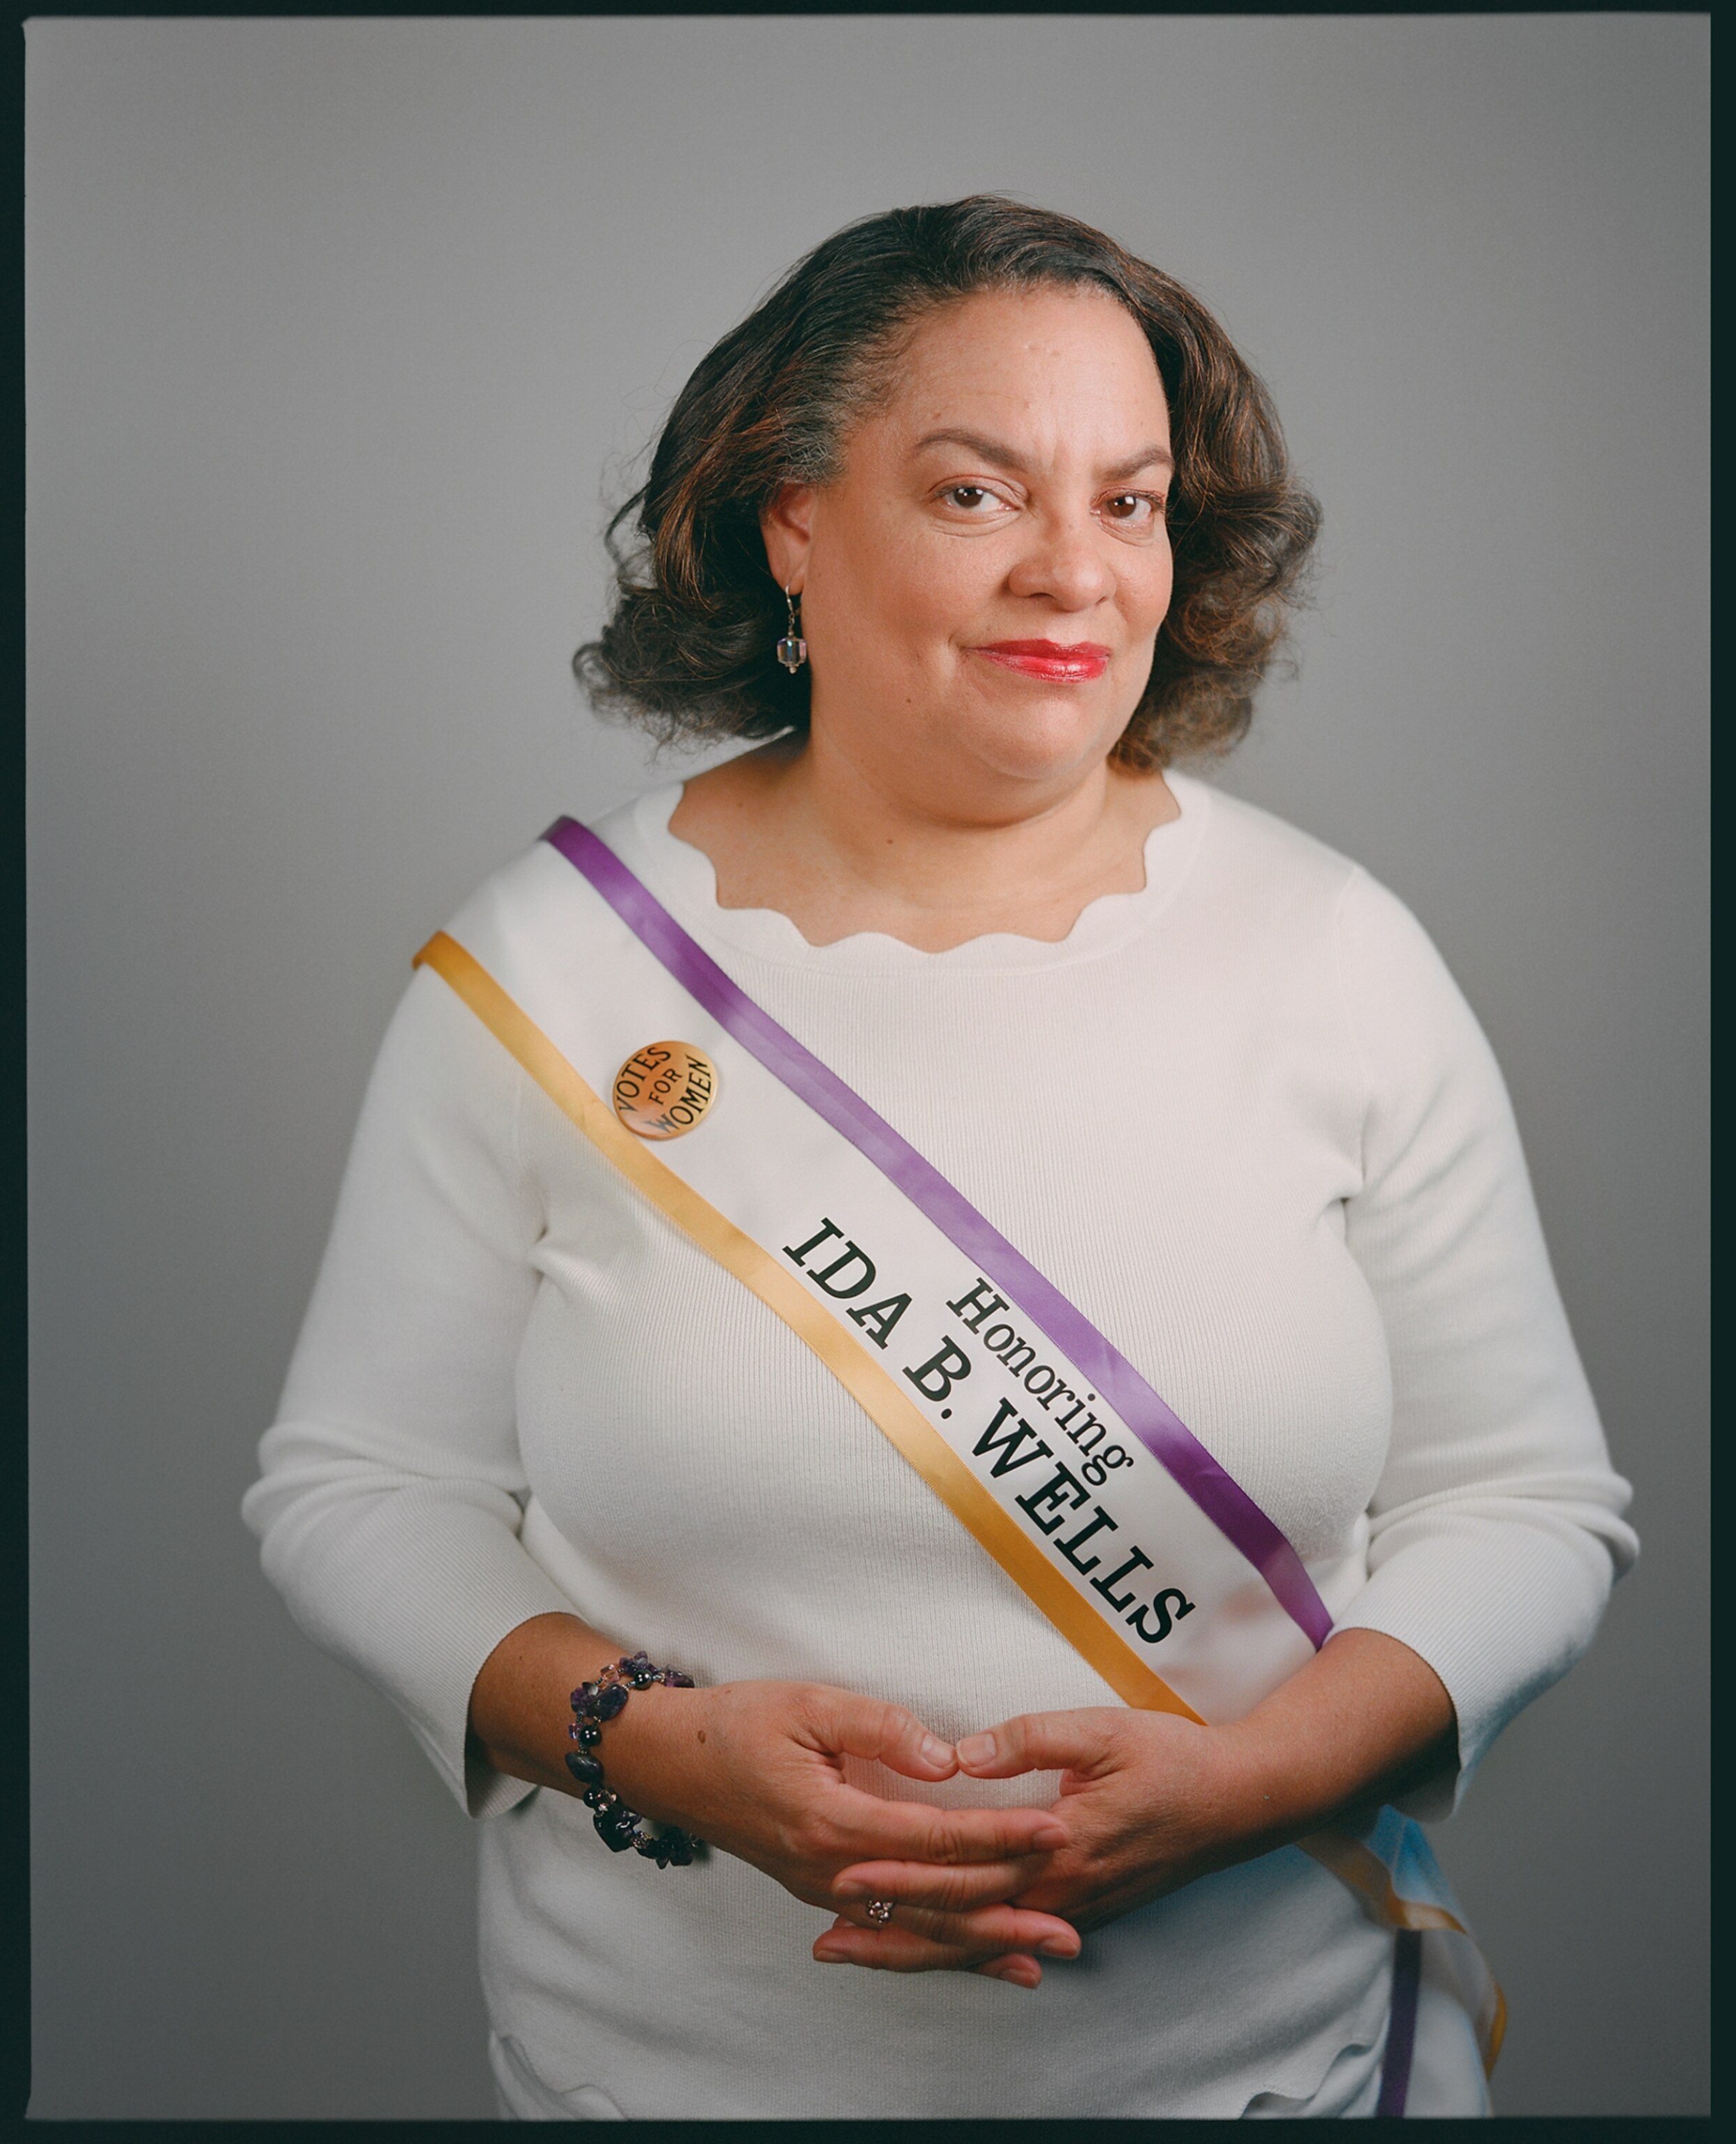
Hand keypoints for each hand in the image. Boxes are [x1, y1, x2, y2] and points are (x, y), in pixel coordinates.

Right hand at [604, 1677, 1081, 1981]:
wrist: (670, 1763)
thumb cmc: (738, 1724)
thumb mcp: (810, 1703)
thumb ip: (882, 1728)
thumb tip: (946, 1759)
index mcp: (835, 1822)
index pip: (937, 1840)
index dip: (1000, 1836)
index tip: (1054, 1831)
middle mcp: (833, 1872)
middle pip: (937, 1901)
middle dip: (1009, 1910)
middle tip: (1071, 1921)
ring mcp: (825, 1891)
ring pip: (918, 1928)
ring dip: (984, 1944)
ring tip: (1044, 1956)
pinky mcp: (822, 1891)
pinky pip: (893, 1929)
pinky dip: (942, 1948)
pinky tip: (981, 1958)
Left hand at [820, 1707, 1239, 1981]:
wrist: (1243, 1801)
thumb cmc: (1174, 1757)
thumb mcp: (1101, 1729)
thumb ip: (1028, 1739)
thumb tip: (960, 1755)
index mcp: (1058, 1848)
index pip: (965, 1872)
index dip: (903, 1875)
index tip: (847, 1873)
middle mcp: (1062, 1893)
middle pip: (961, 1926)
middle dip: (891, 1932)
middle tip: (827, 1940)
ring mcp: (1075, 1908)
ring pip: (982, 1941)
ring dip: (918, 1949)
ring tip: (857, 1953)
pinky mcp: (1084, 1907)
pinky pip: (1010, 1938)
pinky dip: (963, 1950)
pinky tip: (932, 1952)